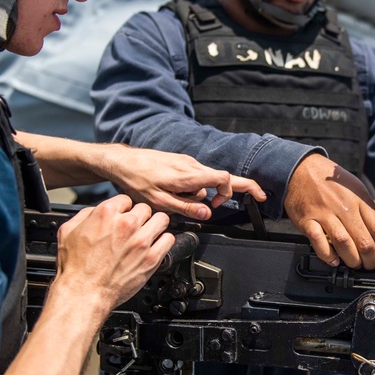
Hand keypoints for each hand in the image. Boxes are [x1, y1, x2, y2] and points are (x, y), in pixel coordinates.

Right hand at [54, 195, 173, 313]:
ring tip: (149, 233)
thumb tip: (94, 211)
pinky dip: (164, 241)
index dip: (124, 209)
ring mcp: (141, 240)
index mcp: (106, 213)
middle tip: (135, 228)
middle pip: (145, 208)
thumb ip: (84, 215)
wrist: (84, 292)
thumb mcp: (68, 231)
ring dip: (155, 225)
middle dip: (140, 217)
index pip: (126, 200)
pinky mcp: (152, 257)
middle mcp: (127, 224)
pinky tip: (156, 245)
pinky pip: (169, 240)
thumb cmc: (75, 267)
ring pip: (162, 220)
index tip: (123, 216)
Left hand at [101, 144, 265, 219]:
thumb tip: (207, 212)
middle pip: (220, 178)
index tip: (240, 201)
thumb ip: (186, 207)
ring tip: (175, 200)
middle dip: (231, 190)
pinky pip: (194, 176)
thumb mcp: (159, 201)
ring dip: (198, 193)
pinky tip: (172, 192)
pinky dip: (190, 187)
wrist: (122, 161)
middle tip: (253, 196)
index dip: (235, 190)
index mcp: (189, 175)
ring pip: (204, 180)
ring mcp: (186, 162)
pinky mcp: (180, 162)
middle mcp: (191, 165)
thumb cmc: (137, 180)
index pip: (224, 178)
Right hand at [283, 153, 374, 269]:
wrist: (301, 170)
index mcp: (358, 198)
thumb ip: (366, 208)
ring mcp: (324, 214)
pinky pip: (319, 242)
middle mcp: (343, 206)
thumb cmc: (328, 180)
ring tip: (354, 264)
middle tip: (370, 264)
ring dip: (352, 259)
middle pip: (364, 240)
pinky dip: (327, 255)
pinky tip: (333, 260)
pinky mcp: (307, 220)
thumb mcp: (354, 187)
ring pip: (344, 243)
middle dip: (370, 259)